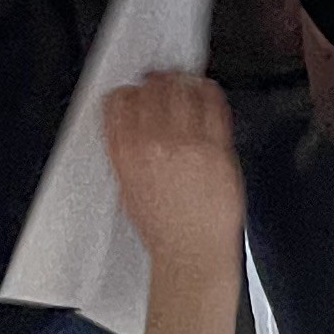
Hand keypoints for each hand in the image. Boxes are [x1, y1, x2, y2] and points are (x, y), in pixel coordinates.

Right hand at [103, 71, 243, 271]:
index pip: (118, 102)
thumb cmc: (162, 228)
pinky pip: (212, 102)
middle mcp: (152, 143)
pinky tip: (205, 92)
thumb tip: (131, 125)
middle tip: (161, 83)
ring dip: (180, 81)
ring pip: (180, 88)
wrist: (191, 252)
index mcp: (125, 153)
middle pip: (150, 88)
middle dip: (155, 81)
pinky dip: (207, 90)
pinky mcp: (215, 146)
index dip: (128, 92)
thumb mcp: (127, 188)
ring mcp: (186, 143)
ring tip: (183, 85)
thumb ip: (127, 152)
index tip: (135, 93)